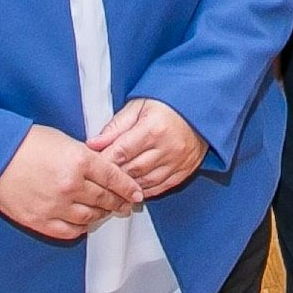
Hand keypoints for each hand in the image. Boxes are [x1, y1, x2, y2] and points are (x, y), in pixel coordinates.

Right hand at [0, 124, 144, 239]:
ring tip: (106, 211)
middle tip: (125, 204)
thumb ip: (86, 156)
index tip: (136, 193)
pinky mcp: (40, 221)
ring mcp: (56, 205)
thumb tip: (105, 169)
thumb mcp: (63, 140)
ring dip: (101, 214)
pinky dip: (81, 227)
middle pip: (105, 199)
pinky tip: (84, 222)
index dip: (128, 187)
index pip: (114, 177)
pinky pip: (70, 231)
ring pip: (90, 217)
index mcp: (79, 160)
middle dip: (118, 202)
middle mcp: (71, 185)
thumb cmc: (26, 143)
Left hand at [89, 98, 206, 196]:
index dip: (104, 161)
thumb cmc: (169, 102)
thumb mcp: (139, 106)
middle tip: (99, 178)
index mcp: (153, 128)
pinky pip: (162, 187)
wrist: (201, 106)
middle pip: (132, 170)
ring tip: (115, 185)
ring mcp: (178, 161)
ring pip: (146, 183)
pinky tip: (135, 188)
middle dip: (113, 175)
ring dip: (128, 186)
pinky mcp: (185, 169)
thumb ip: (116, 126)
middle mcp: (167, 147)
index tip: (92, 164)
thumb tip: (94, 144)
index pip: (121, 152)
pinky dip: (146, 190)